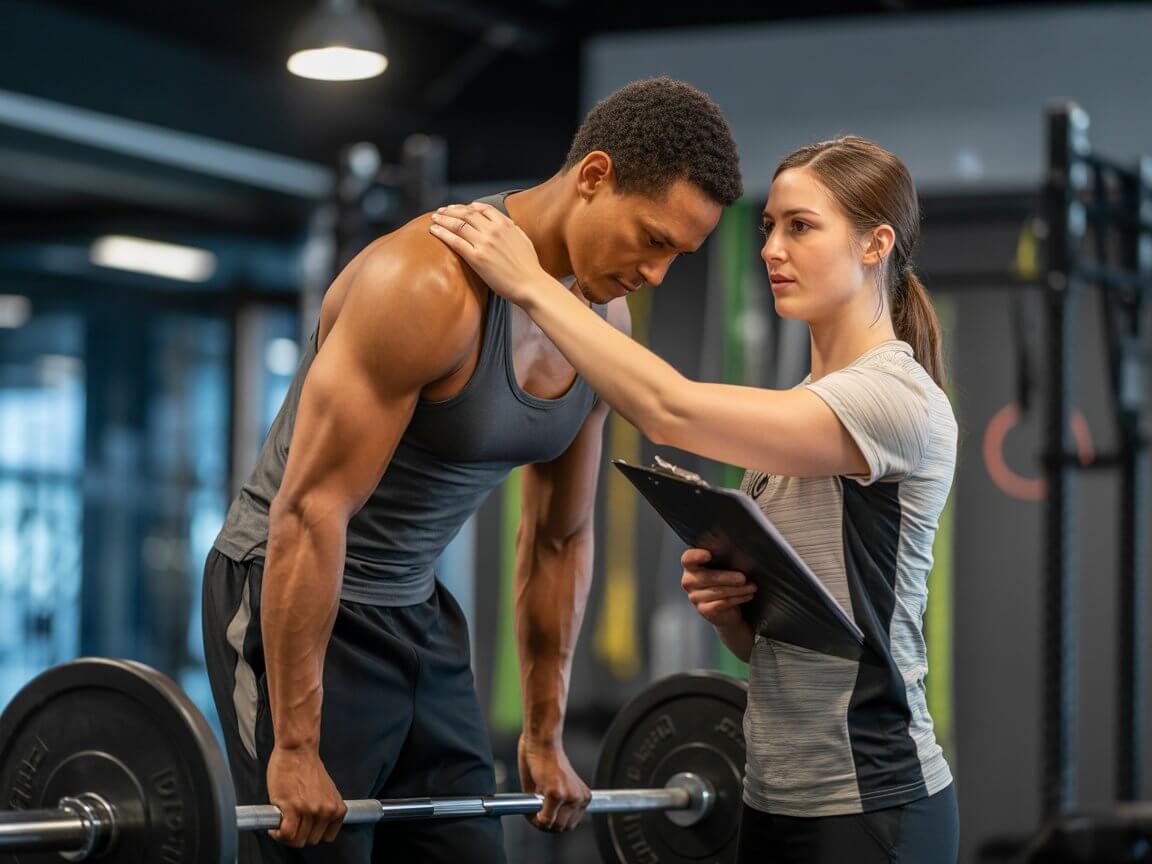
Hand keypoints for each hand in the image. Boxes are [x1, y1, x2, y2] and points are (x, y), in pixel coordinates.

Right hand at [266, 746, 347, 846]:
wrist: (297, 750)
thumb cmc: (307, 767)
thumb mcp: (326, 792)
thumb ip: (323, 809)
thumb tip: (314, 826)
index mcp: (336, 808)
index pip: (326, 837)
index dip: (311, 834)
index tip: (302, 830)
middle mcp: (326, 811)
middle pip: (311, 840)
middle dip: (297, 836)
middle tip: (288, 827)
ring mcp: (310, 810)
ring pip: (297, 840)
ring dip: (285, 836)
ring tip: (281, 825)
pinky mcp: (293, 807)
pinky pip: (286, 834)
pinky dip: (278, 834)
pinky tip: (275, 827)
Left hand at [429, 202, 551, 304]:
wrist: (531, 284)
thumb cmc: (529, 267)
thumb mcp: (524, 240)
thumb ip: (513, 229)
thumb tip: (507, 224)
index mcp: (505, 224)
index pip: (482, 208)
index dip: (467, 207)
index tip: (459, 208)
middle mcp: (493, 230)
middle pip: (466, 214)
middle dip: (451, 210)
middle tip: (441, 211)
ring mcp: (484, 243)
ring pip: (458, 224)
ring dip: (443, 219)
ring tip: (434, 218)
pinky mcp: (477, 257)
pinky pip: (455, 241)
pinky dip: (443, 233)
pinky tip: (434, 230)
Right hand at [518, 735, 591, 832]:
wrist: (542, 741)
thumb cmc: (545, 759)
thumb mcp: (556, 786)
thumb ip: (554, 806)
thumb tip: (542, 823)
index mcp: (582, 797)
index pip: (569, 823)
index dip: (552, 822)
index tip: (541, 816)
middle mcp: (579, 798)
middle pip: (562, 828)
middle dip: (545, 824)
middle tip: (533, 813)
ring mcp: (570, 797)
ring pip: (553, 826)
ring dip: (540, 821)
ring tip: (532, 806)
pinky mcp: (557, 794)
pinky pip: (545, 819)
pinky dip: (535, 815)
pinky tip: (532, 801)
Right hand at [680, 548, 756, 629]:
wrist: (727, 607)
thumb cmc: (725, 579)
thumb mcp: (723, 566)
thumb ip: (724, 557)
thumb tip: (739, 550)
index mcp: (691, 565)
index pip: (688, 559)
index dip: (696, 556)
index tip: (709, 555)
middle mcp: (689, 580)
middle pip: (705, 577)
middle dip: (727, 577)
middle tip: (743, 578)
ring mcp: (694, 596)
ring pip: (717, 592)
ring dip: (737, 589)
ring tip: (752, 587)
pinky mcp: (704, 610)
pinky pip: (722, 603)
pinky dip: (737, 599)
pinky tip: (748, 595)